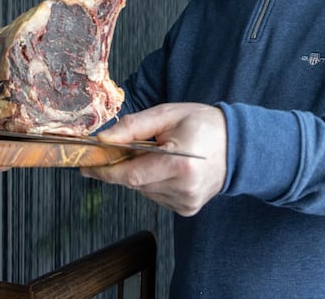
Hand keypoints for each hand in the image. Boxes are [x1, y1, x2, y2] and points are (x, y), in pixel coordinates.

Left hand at [80, 103, 226, 215]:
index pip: (131, 174)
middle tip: (126, 148)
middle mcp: (184, 188)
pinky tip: (169, 168)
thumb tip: (103, 140)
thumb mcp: (167, 115)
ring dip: (141, 174)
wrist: (238, 145)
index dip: (105, 171)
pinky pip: (156, 196)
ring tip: (159, 155)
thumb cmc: (204, 125)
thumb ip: (133, 127)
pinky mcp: (187, 208)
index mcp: (180, 164)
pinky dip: (154, 182)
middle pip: (134, 183)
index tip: (86, 166)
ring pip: (143, 190)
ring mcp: (186, 202)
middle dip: (124, 166)